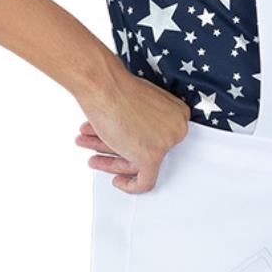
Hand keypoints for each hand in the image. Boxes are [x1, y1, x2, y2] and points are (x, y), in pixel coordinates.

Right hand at [75, 69, 191, 192]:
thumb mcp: (138, 102)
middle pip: (146, 149)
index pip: (158, 136)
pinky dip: (130, 185)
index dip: (134, 139)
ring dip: (110, 160)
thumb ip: (142, 119)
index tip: (124, 144)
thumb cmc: (114, 87)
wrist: (102, 85)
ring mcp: (166, 143)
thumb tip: (133, 134)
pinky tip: (118, 181)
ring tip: (92, 154)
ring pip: (139, 163)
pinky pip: (145, 182)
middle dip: (115, 147)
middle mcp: (177, 128)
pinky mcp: (152, 157)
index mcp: (178, 113)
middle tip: (101, 146)